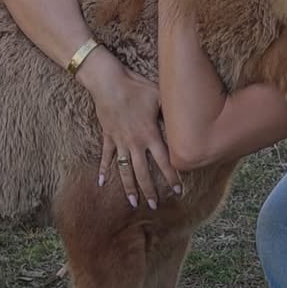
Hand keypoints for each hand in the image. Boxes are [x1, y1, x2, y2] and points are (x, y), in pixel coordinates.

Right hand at [77, 55, 180, 208]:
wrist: (108, 81)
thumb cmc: (136, 86)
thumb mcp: (160, 96)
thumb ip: (171, 111)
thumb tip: (185, 118)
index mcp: (150, 134)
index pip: (164, 161)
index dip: (172, 177)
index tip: (179, 191)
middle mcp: (135, 142)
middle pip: (143, 172)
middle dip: (150, 190)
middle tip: (154, 205)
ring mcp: (119, 141)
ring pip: (124, 170)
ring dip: (129, 187)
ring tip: (133, 202)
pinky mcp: (108, 136)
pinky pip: (106, 156)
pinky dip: (103, 169)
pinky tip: (101, 182)